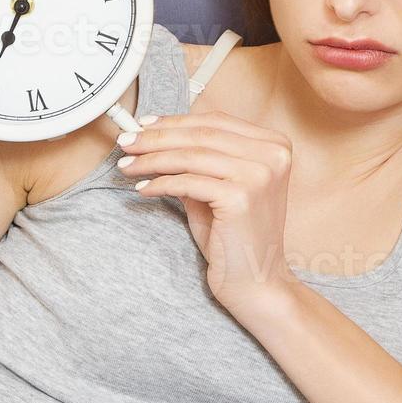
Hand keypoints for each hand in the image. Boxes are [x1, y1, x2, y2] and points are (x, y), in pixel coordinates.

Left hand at [116, 110, 300, 312]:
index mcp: (275, 145)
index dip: (175, 121)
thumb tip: (152, 137)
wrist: (256, 281)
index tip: (144, 124)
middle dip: (156, 138)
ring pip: (191, 156)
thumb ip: (196, 160)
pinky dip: (160, 183)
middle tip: (127, 142)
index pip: (215, 121)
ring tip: (127, 166)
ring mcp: (259, 175)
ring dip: (152, 159)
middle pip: (201, 134)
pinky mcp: (240, 197)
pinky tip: (144, 189)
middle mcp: (272, 155)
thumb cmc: (236, 236)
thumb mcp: (218, 187)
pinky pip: (187, 182)